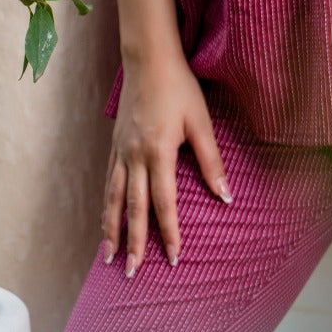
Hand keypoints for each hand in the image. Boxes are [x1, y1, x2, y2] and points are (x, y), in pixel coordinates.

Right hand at [99, 53, 231, 275]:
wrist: (148, 59)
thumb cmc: (179, 88)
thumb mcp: (200, 121)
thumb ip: (211, 160)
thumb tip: (225, 195)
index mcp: (159, 152)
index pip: (164, 202)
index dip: (169, 232)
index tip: (173, 258)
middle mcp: (134, 156)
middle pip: (134, 208)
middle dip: (134, 242)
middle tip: (132, 272)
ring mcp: (120, 150)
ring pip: (114, 198)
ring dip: (111, 229)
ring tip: (110, 256)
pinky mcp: (114, 144)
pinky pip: (108, 181)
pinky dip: (106, 204)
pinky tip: (105, 218)